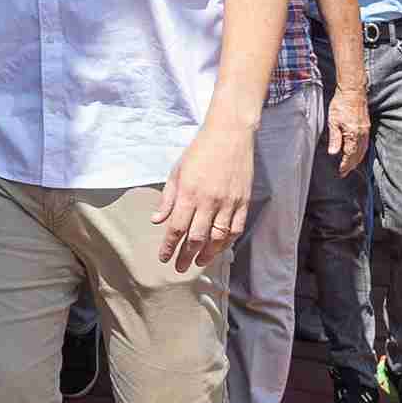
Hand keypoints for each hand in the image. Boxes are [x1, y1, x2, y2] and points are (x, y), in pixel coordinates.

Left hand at [152, 119, 254, 272]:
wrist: (229, 135)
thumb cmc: (199, 151)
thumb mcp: (177, 171)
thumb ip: (168, 198)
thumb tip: (157, 220)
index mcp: (189, 193)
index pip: (177, 227)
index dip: (169, 246)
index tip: (163, 257)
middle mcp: (209, 201)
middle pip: (196, 237)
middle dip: (186, 256)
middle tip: (179, 267)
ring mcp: (228, 202)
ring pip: (218, 237)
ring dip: (207, 253)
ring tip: (198, 262)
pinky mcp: (244, 201)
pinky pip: (236, 228)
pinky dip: (227, 242)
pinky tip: (219, 248)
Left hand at [325, 85, 369, 176]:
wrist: (353, 92)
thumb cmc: (341, 104)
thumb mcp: (333, 121)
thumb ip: (334, 138)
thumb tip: (333, 153)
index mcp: (353, 134)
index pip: (350, 155)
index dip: (345, 165)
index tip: (341, 172)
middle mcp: (362, 135)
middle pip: (358, 155)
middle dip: (351, 165)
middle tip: (345, 172)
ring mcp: (365, 131)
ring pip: (363, 150)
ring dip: (357, 160)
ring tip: (350, 166)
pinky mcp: (366, 127)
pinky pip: (365, 144)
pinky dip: (361, 152)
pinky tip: (357, 153)